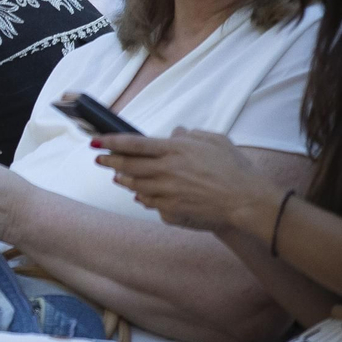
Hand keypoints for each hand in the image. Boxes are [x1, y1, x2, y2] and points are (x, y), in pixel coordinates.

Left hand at [96, 129, 279, 233]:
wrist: (246, 202)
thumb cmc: (235, 169)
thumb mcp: (215, 141)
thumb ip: (191, 135)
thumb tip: (176, 133)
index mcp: (176, 150)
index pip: (134, 144)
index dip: (111, 142)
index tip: (96, 140)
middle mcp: (166, 170)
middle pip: (127, 165)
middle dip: (109, 161)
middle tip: (99, 158)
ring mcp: (167, 191)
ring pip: (134, 184)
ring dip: (122, 179)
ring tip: (116, 175)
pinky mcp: (171, 209)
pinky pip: (148, 202)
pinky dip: (140, 196)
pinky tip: (138, 193)